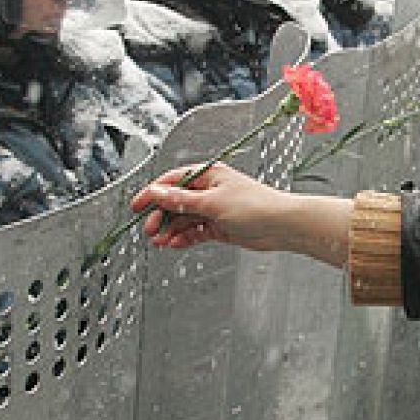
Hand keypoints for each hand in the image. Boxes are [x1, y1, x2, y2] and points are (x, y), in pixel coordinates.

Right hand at [128, 163, 351, 265]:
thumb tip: (157, 193)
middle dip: (161, 216)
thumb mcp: (212, 202)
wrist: (282, 225)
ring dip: (171, 229)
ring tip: (161, 241)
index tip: (137, 206)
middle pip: (175, 202)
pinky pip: (195, 231)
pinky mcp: (220, 227)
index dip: (153, 193)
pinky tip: (175, 244)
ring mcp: (214, 209)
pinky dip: (185, 237)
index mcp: (209, 175)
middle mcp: (210, 190)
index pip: (172, 181)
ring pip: (184, 219)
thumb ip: (182, 200)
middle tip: (150, 230)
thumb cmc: (256, 206)